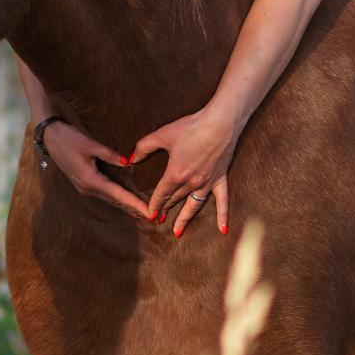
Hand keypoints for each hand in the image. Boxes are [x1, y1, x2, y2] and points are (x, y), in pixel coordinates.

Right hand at [41, 122, 149, 221]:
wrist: (50, 136)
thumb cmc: (69, 139)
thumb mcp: (91, 144)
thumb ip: (110, 155)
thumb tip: (128, 162)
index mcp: (90, 180)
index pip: (118, 195)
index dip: (135, 204)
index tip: (148, 213)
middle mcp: (87, 188)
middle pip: (115, 201)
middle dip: (133, 208)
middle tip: (151, 216)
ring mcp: (84, 187)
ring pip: (109, 199)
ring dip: (125, 205)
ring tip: (141, 211)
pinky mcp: (83, 183)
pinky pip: (103, 194)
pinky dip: (116, 198)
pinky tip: (124, 200)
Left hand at [130, 102, 236, 236]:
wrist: (220, 122)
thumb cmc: (191, 126)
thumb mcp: (163, 134)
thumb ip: (144, 147)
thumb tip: (131, 158)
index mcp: (175, 174)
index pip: (161, 194)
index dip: (154, 205)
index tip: (149, 215)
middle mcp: (190, 183)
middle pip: (174, 200)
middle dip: (165, 210)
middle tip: (158, 220)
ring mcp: (206, 183)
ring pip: (193, 206)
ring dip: (184, 219)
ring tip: (177, 232)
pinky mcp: (220, 179)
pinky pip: (222, 201)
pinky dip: (223, 216)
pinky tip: (223, 230)